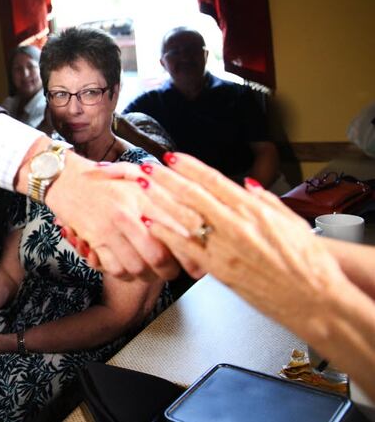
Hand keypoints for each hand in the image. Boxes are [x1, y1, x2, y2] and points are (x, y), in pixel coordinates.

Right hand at [44, 154, 185, 280]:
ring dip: (146, 275)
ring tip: (150, 272)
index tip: (198, 264)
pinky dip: (123, 274)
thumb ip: (163, 191)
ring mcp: (109, 228)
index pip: (176, 228)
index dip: (191, 252)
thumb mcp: (136, 177)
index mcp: (144, 195)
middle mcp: (128, 213)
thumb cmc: (103, 178)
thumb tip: (194, 210)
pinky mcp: (94, 239)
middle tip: (172, 272)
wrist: (64, 178)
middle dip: (169, 271)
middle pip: (158, 256)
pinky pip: (114, 268)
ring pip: (136, 267)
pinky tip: (127, 267)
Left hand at [137, 153, 347, 326]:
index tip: (173, 157)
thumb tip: (248, 185)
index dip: (190, 166)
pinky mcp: (218, 270)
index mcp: (254, 210)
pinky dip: (165, 234)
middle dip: (167, 178)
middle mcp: (236, 225)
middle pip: (193, 195)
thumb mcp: (292, 222)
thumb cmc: (309, 264)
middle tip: (148, 166)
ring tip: (142, 187)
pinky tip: (148, 223)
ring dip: (160, 200)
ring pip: (184, 217)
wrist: (316, 300)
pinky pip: (184, 248)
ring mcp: (225, 247)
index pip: (214, 180)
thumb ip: (267, 201)